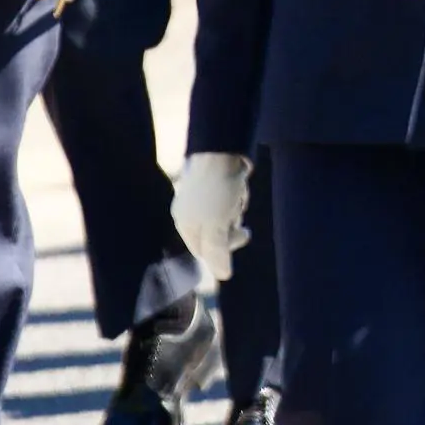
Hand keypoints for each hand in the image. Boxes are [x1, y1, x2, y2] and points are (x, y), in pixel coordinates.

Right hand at [173, 150, 253, 270]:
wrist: (223, 148)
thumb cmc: (216, 190)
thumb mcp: (217, 227)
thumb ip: (218, 253)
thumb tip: (223, 276)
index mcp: (184, 222)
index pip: (203, 251)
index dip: (222, 250)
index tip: (239, 234)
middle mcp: (190, 211)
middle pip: (215, 236)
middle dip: (231, 228)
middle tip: (239, 218)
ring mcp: (202, 197)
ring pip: (226, 218)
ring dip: (236, 211)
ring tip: (237, 195)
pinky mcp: (216, 184)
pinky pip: (231, 200)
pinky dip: (238, 196)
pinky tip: (240, 186)